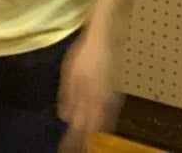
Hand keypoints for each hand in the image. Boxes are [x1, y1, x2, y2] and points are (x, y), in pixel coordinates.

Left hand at [56, 30, 121, 151]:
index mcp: (88, 98)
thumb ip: (67, 97)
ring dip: (94, 136)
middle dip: (84, 142)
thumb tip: (65, 118)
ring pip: (103, 125)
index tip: (65, 150)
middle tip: (77, 151)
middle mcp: (102, 103)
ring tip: (86, 145)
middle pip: (93, 130)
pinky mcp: (116, 96)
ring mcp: (111, 100)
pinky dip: (103, 126)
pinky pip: (110, 116)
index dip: (73, 141)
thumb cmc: (83, 55)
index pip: (80, 127)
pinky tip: (98, 128)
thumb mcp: (69, 75)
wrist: (105, 40)